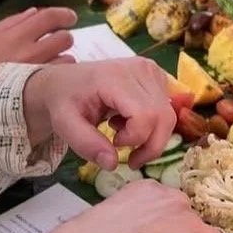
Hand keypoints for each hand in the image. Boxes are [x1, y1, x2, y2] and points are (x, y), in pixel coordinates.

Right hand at [0, 6, 77, 86]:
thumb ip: (11, 23)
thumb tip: (34, 12)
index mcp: (14, 35)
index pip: (49, 17)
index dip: (64, 14)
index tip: (69, 18)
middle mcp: (29, 52)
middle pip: (64, 37)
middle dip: (64, 37)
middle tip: (57, 43)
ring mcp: (37, 73)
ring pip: (67, 59)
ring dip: (64, 58)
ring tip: (52, 62)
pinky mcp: (40, 91)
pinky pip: (60, 77)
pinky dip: (59, 74)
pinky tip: (49, 78)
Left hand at [22, 57, 176, 169]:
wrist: (65, 81)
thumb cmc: (64, 101)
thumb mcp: (64, 124)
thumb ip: (86, 144)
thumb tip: (112, 164)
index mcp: (115, 77)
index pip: (145, 114)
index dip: (135, 138)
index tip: (114, 143)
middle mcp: (140, 69)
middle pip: (163, 117)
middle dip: (149, 145)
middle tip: (129, 157)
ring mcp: (151, 70)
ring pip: (169, 116)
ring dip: (150, 136)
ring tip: (122, 135)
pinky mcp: (157, 75)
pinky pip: (166, 109)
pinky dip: (152, 125)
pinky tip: (128, 121)